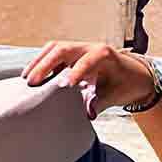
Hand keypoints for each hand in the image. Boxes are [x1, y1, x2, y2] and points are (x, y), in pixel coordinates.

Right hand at [23, 42, 156, 116]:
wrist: (134, 76)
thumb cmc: (127, 83)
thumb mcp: (117, 95)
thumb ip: (101, 102)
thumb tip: (87, 113)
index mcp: (104, 54)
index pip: (87, 60)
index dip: (76, 72)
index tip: (65, 85)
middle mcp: (89, 47)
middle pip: (63, 49)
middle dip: (46, 64)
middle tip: (32, 81)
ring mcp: (79, 49)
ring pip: (54, 48)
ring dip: (39, 61)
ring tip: (26, 77)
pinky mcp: (71, 55)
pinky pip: (53, 54)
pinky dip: (41, 62)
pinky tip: (31, 75)